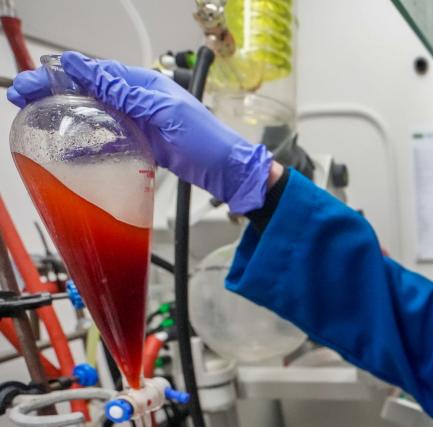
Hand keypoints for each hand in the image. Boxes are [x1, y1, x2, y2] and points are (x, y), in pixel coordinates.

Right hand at [7, 51, 271, 212]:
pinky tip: (72, 150)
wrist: (230, 173)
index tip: (34, 82)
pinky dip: (91, 143)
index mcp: (146, 85)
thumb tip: (88, 69)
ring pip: (98, 114)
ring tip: (39, 120)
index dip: (62, 75)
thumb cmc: (207, 141)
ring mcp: (143, 122)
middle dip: (56, 93)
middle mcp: (142, 100)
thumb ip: (125, 94)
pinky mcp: (146, 144)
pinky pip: (112, 139)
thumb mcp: (163, 113)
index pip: (97, 73)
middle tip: (24, 99)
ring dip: (69, 115)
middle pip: (92, 91)